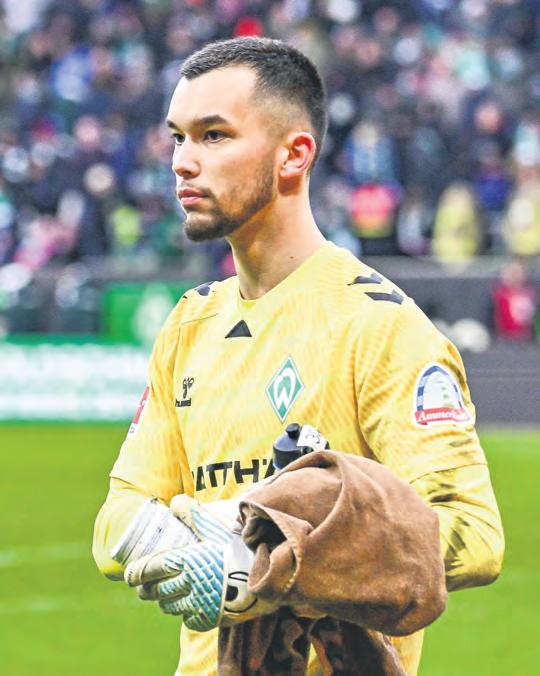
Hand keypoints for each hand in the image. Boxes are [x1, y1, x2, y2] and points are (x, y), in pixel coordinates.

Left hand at [124, 496, 263, 630]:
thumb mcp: (216, 524)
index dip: (136, 573)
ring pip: (170, 606)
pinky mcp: (212, 618)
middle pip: (156, 591)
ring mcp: (200, 604)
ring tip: (162, 595)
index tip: (129, 574)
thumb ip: (193, 512)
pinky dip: (184, 613)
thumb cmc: (239, 544)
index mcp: (185, 561)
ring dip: (163, 601)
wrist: (268, 570)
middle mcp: (189, 585)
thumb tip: (175, 502)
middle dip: (146, 588)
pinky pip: (189, 619)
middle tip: (142, 586)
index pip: (150, 570)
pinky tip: (187, 606)